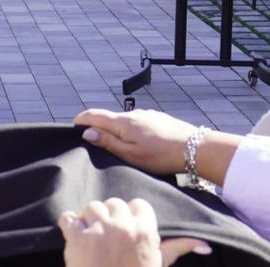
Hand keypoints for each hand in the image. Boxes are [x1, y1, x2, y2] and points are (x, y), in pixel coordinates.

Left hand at [59, 200, 209, 266]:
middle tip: (107, 237)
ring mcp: (99, 230)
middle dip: (109, 217)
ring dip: (88, 220)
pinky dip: (68, 225)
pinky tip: (74, 238)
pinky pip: (68, 218)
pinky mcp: (76, 237)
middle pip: (113, 203)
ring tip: (91, 239)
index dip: (130, 216)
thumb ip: (177, 248)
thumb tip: (204, 244)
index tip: (126, 229)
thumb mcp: (158, 265)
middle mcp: (123, 226)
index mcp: (145, 231)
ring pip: (91, 207)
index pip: (137, 205)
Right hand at [72, 109, 198, 175]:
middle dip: (99, 128)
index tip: (73, 127)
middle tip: (95, 144)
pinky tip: (142, 145)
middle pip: (109, 118)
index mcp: (123, 122)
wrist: (196, 149)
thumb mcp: (131, 154)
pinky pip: (139, 123)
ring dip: (118, 131)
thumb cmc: (162, 156)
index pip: (94, 115)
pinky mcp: (159, 119)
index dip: (81, 120)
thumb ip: (108, 143)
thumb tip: (88, 133)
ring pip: (125, 122)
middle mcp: (134, 114)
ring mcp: (147, 115)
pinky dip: (133, 131)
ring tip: (121, 148)